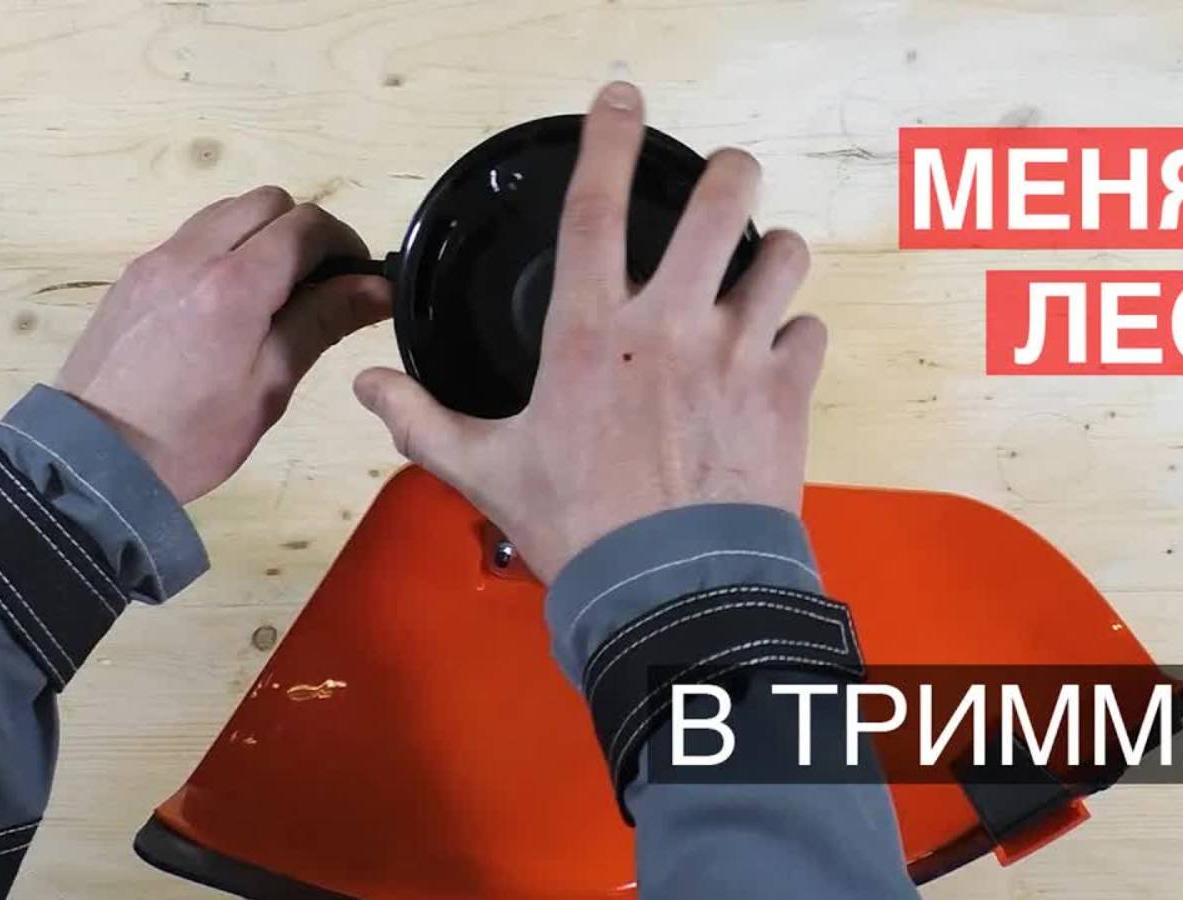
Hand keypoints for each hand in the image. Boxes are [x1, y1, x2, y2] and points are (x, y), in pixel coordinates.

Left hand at [56, 186, 390, 502]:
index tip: (359, 280)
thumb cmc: (194, 434)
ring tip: (276, 293)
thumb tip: (377, 286)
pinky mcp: (135, 275)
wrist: (94, 459)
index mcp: (235, 283)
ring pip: (228, 211)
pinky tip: (230, 303)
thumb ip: (324, 321)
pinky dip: (226, 249)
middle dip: (305, 232)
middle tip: (320, 285)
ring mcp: (157, 259)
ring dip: (264, 235)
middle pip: (269, 203)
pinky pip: (194, 236)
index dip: (345, 243)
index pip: (307, 225)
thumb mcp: (271, 384)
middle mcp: (193, 253)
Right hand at [354, 82, 825, 581]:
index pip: (592, 208)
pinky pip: (811, 331)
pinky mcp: (785, 393)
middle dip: (730, 172)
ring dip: (776, 253)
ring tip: (765, 265)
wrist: (671, 588)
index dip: (606, 139)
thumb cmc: (582, 528)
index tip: (621, 96)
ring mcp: (735, 354)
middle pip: (719, 204)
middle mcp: (669, 325)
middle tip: (730, 173)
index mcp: (590, 334)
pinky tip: (780, 353)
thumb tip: (371, 389)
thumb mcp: (490, 472)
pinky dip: (798, 335)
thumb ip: (426, 421)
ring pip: (783, 256)